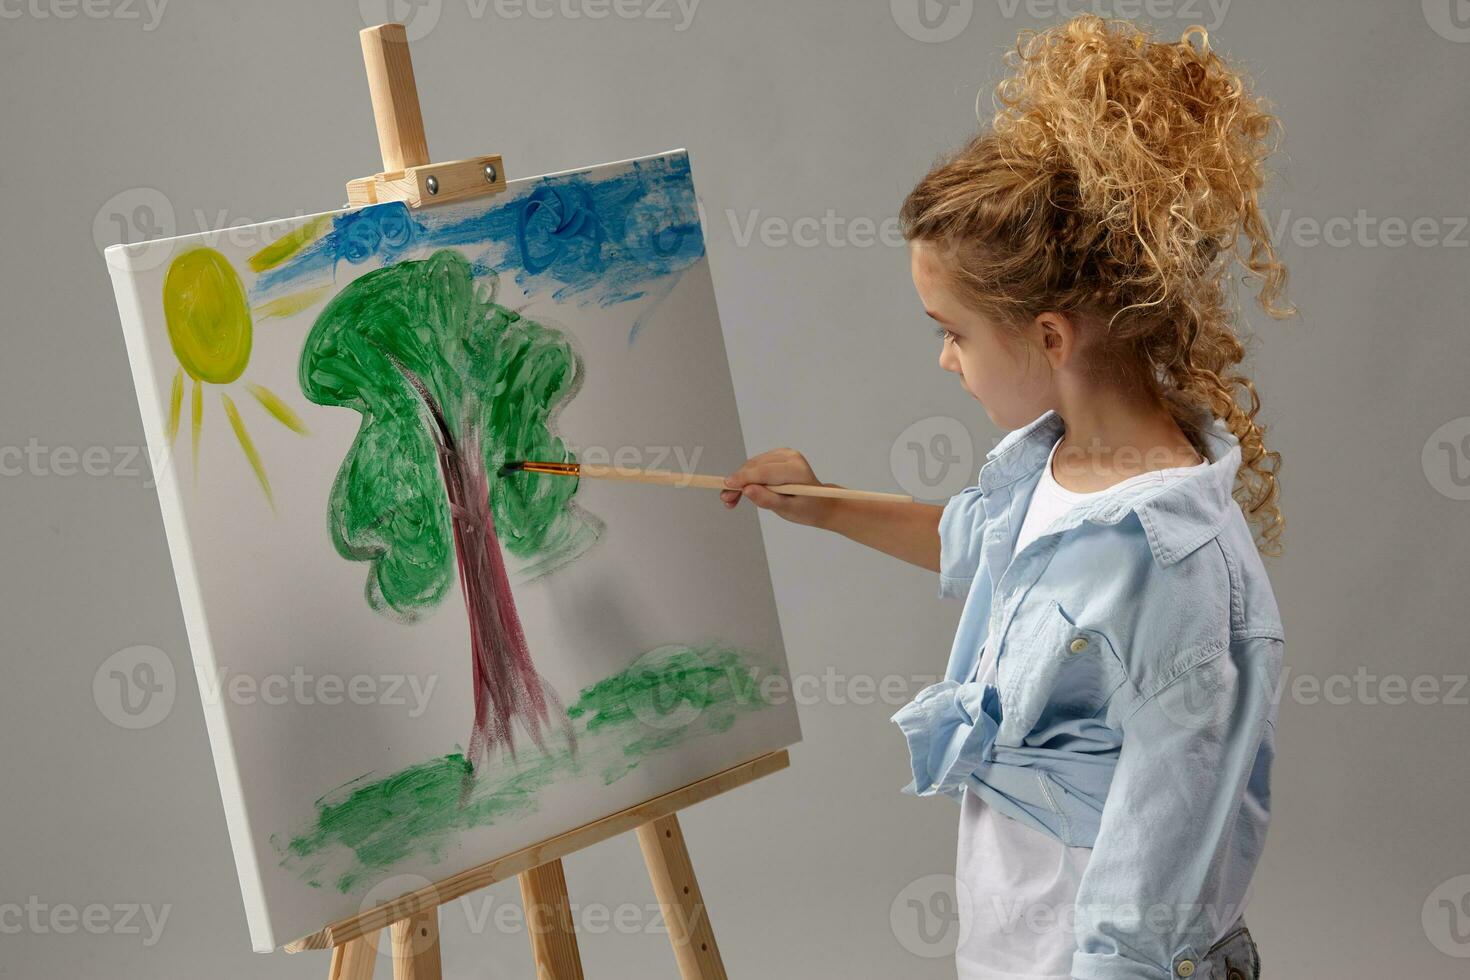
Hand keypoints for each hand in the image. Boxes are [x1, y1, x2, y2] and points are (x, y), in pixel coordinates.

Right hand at [721, 448, 835, 527]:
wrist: (819, 503)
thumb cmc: (807, 508)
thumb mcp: (788, 509)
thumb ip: (767, 500)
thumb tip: (747, 490)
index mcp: (797, 470)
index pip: (765, 471)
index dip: (743, 478)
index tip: (727, 486)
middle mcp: (791, 457)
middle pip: (755, 466)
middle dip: (739, 482)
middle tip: (726, 499)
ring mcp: (784, 454)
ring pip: (753, 465)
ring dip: (740, 481)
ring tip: (732, 499)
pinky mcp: (778, 456)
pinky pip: (756, 465)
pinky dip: (747, 477)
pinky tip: (744, 491)